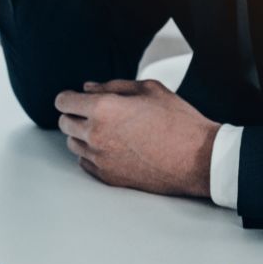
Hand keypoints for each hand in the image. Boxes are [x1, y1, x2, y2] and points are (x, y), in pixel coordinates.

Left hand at [54, 79, 219, 198]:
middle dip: (74, 115)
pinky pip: (85, 163)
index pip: (64, 102)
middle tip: (92, 112)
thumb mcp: (149, 89)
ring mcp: (101, 158)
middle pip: (64, 123)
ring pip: (73, 144)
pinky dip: (92, 154)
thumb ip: (113, 86)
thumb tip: (88, 88)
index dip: (69, 97)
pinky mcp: (109, 177)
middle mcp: (96, 135)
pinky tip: (111, 148)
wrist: (198, 158)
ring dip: (82, 135)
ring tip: (106, 130)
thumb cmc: (178, 121)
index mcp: (103, 108)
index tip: (75, 98)